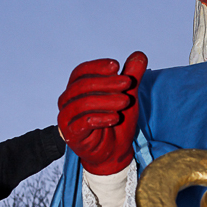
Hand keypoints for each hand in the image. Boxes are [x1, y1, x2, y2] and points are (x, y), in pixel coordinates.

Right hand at [57, 52, 147, 174]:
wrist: (114, 152)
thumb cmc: (117, 121)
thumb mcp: (128, 96)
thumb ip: (132, 76)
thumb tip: (140, 54)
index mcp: (77, 89)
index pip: (81, 71)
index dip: (97, 67)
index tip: (117, 65)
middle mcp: (68, 101)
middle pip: (81, 85)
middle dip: (106, 82)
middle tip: (128, 83)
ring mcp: (67, 118)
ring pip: (82, 103)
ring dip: (106, 100)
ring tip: (126, 101)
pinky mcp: (71, 135)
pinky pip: (82, 123)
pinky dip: (100, 118)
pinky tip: (116, 118)